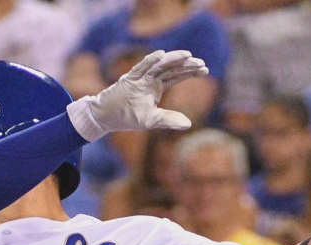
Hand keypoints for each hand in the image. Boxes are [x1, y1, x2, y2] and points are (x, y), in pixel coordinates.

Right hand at [68, 50, 208, 140]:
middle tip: (202, 63)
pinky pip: (140, 67)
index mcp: (156, 86)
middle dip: (186, 65)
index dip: (190, 72)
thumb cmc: (127, 117)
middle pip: (171, 68)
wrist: (105, 116)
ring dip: (173, 59)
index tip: (206, 70)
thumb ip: (169, 119)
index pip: (176, 76)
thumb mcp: (152, 120)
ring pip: (159, 65)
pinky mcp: (129, 79)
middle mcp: (150, 78)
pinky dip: (150, 61)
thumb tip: (189, 123)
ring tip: (188, 55)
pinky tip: (161, 55)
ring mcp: (139, 77)